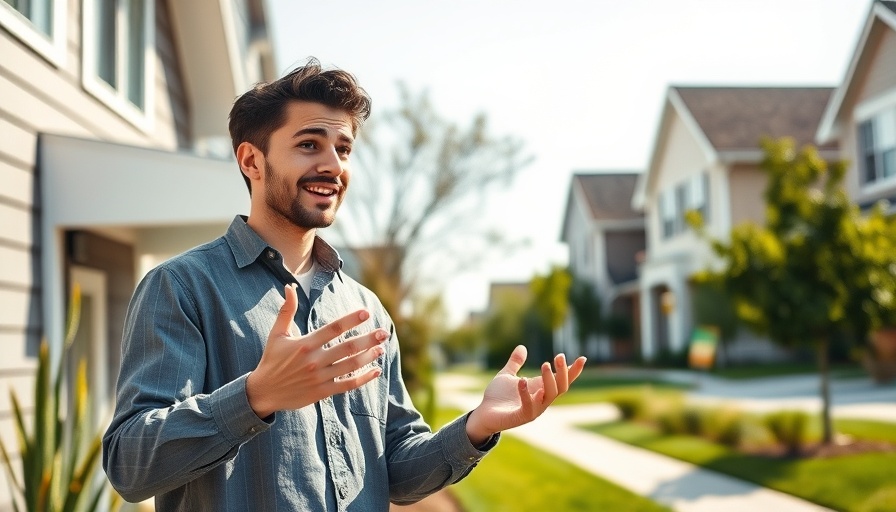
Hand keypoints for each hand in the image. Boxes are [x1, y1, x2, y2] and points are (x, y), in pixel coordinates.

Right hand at [246, 283, 388, 416]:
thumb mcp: (277, 334)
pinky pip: (347, 385)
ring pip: (350, 366)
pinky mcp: (322, 392)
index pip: (333, 329)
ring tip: (381, 348)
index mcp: (306, 343)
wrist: (263, 392)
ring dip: (368, 357)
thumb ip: (287, 310)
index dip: (351, 320)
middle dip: (368, 339)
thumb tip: (289, 286)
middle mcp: (314, 360)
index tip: (366, 312)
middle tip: (384, 332)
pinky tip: (376, 371)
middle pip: (347, 347)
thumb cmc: (271, 360)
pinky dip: (363, 379)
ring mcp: (319, 377)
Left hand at [466, 345, 585, 444]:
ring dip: (549, 380)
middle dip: (563, 372)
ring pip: (550, 396)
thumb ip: (515, 363)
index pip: (562, 381)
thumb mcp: (507, 375)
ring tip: (544, 364)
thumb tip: (522, 347)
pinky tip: (522, 380)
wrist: (483, 414)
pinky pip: (529, 407)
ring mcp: (533, 410)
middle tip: (559, 356)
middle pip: (561, 387)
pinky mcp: (521, 417)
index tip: (583, 358)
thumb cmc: (497, 397)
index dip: (573, 371)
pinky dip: (526, 393)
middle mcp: (541, 400)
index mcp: (540, 390)